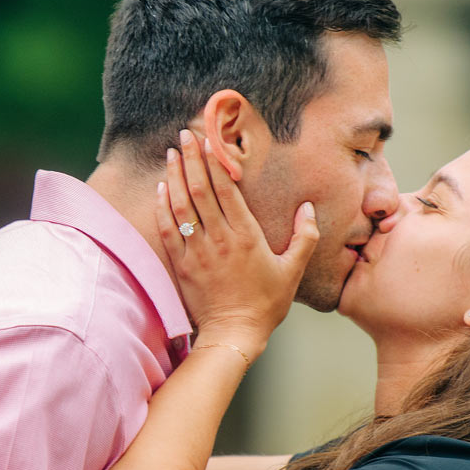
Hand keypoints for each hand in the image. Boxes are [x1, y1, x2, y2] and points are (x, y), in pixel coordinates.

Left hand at [158, 132, 317, 355]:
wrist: (234, 334)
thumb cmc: (266, 304)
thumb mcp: (292, 270)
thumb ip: (304, 236)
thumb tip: (308, 207)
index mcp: (246, 236)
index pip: (226, 189)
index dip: (214, 161)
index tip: (207, 140)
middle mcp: (219, 238)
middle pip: (200, 189)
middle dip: (190, 158)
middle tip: (184, 134)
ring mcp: (197, 252)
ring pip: (182, 205)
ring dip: (175, 176)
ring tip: (171, 153)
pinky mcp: (182, 265)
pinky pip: (169, 230)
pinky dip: (163, 207)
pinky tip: (161, 189)